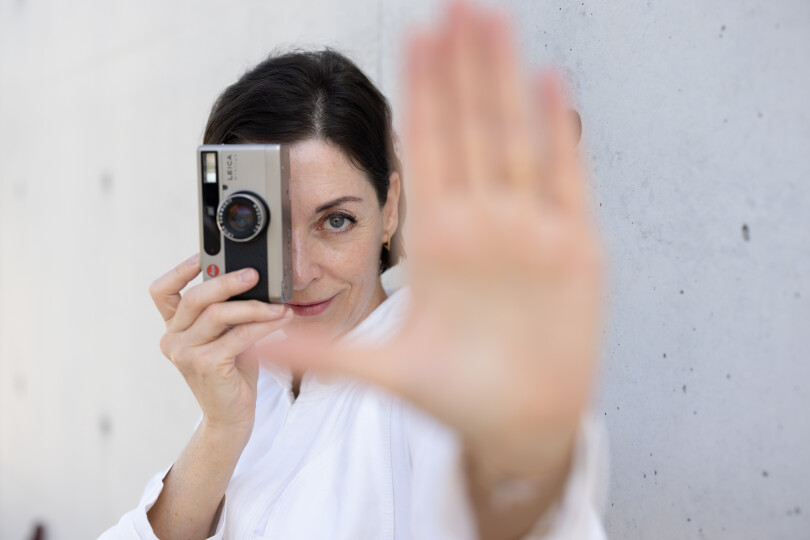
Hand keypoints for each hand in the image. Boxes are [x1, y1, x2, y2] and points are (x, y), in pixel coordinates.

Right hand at [149, 255, 293, 436]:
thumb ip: (228, 312)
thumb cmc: (232, 373)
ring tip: (280, 305)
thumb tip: (255, 281)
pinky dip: (264, 325)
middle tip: (255, 274)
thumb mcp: (226, 336)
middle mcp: (173, 339)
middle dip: (227, 281)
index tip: (201, 256)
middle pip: (196, 297)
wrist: (231, 417)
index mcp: (174, 327)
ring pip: (219, 314)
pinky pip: (239, 335)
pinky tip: (281, 320)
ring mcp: (185, 353)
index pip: (161, 292)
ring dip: (255, 306)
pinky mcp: (206, 365)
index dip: (178, 271)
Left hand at [261, 1, 603, 476]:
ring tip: (493, 21)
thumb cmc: (454, 398)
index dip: (421, 93)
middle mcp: (481, 225)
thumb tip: (250, 340)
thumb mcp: (382, 372)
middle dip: (463, 65)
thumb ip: (319, 353)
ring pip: (515, 136)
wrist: (517, 425)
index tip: (413, 38)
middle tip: (456, 4)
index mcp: (435, 242)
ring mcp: (528, 231)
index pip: (425, 150)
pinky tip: (548, 81)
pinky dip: (558, 131)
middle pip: (470, 128)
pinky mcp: (574, 249)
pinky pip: (564, 178)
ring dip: (504, 78)